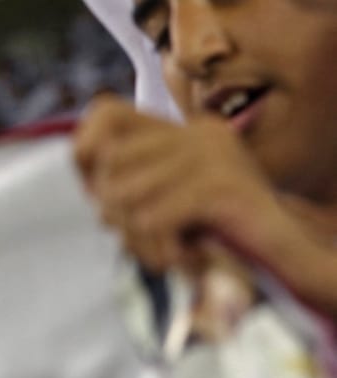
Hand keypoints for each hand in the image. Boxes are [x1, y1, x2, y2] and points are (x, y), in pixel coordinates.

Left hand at [75, 96, 336, 315]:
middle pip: (106, 160)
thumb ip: (134, 183)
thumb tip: (87, 183)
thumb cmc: (227, 238)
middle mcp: (199, 133)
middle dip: (110, 210)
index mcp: (186, 130)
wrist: (294, 261)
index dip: (85, 152)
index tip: (96, 194)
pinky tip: (182, 259)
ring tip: (162, 255)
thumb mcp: (177, 201)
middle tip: (137, 239)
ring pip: (122, 195)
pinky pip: (151, 219)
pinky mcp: (221, 188)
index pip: (105, 113)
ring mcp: (213, 157)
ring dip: (134, 238)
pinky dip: (157, 249)